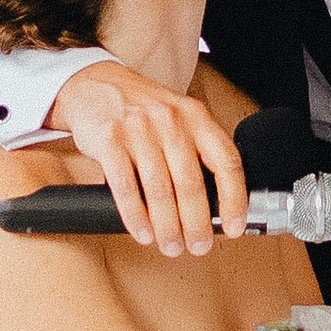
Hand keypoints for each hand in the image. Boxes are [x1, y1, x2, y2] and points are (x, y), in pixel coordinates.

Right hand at [48, 60, 248, 255]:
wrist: (95, 85)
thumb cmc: (142, 109)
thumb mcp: (178, 117)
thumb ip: (197, 151)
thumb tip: (215, 204)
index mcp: (195, 116)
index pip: (225, 160)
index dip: (234, 199)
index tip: (234, 225)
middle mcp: (170, 120)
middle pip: (192, 183)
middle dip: (197, 224)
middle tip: (199, 245)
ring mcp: (138, 129)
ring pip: (160, 190)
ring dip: (168, 227)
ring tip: (172, 245)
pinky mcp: (109, 140)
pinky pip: (126, 188)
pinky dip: (136, 217)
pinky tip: (143, 232)